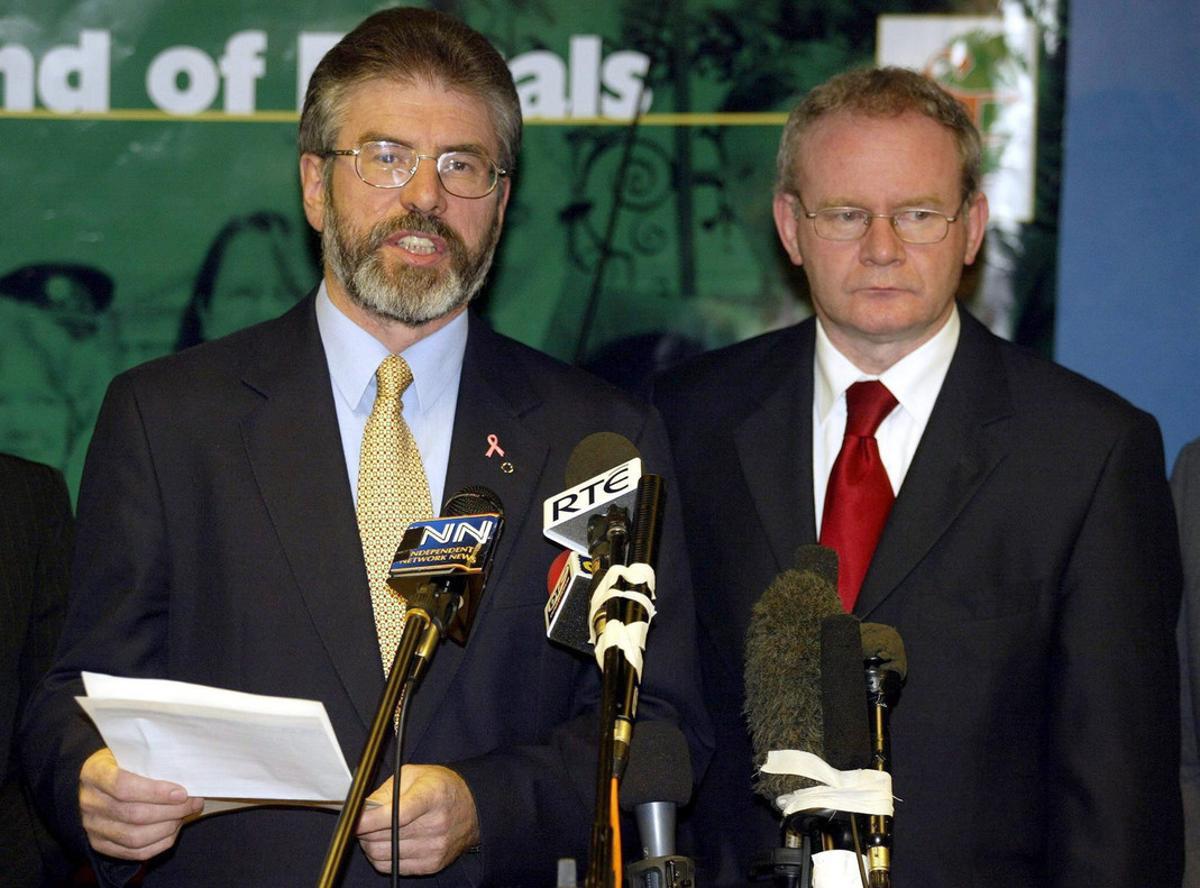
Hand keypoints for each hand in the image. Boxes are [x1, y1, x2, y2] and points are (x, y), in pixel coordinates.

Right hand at [79, 747, 203, 859]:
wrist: (88, 782)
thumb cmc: (117, 763)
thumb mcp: (127, 752)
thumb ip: (150, 761)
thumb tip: (188, 774)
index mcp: (94, 774)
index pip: (123, 787)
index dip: (155, 792)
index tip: (182, 792)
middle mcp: (90, 803)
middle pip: (134, 815)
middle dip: (171, 811)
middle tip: (193, 802)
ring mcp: (92, 827)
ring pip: (134, 837)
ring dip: (167, 828)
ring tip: (184, 815)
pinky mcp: (99, 844)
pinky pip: (133, 852)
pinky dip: (158, 844)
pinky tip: (173, 831)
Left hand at [355, 764, 479, 874]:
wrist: (473, 807)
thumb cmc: (440, 787)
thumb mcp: (414, 775)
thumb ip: (386, 791)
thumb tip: (361, 810)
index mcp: (432, 796)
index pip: (396, 815)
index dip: (369, 820)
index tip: (354, 820)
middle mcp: (436, 824)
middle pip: (384, 838)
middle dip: (365, 831)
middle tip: (363, 822)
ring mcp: (435, 848)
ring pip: (383, 855)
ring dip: (371, 845)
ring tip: (375, 831)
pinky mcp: (432, 865)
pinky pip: (391, 867)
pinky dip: (382, 856)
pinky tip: (388, 842)